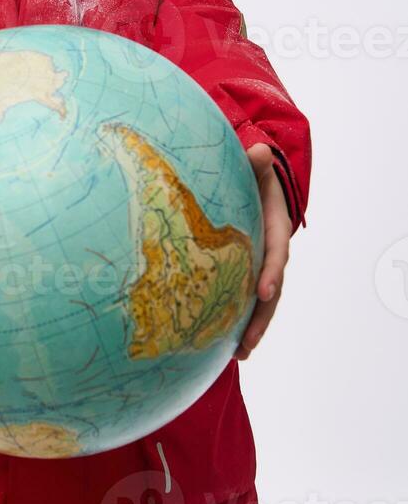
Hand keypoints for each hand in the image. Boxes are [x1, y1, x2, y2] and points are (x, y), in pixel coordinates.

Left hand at [233, 142, 291, 360]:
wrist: (251, 184)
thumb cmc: (250, 175)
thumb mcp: (253, 167)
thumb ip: (255, 162)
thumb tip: (258, 150)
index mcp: (275, 227)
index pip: (277, 252)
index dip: (273, 272)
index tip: (264, 292)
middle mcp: (272, 251)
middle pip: (273, 288)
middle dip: (262, 317)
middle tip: (248, 343)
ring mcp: (260, 264)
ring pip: (261, 302)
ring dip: (253, 328)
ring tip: (238, 353)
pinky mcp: (245, 272)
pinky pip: (245, 299)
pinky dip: (239, 320)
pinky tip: (225, 345)